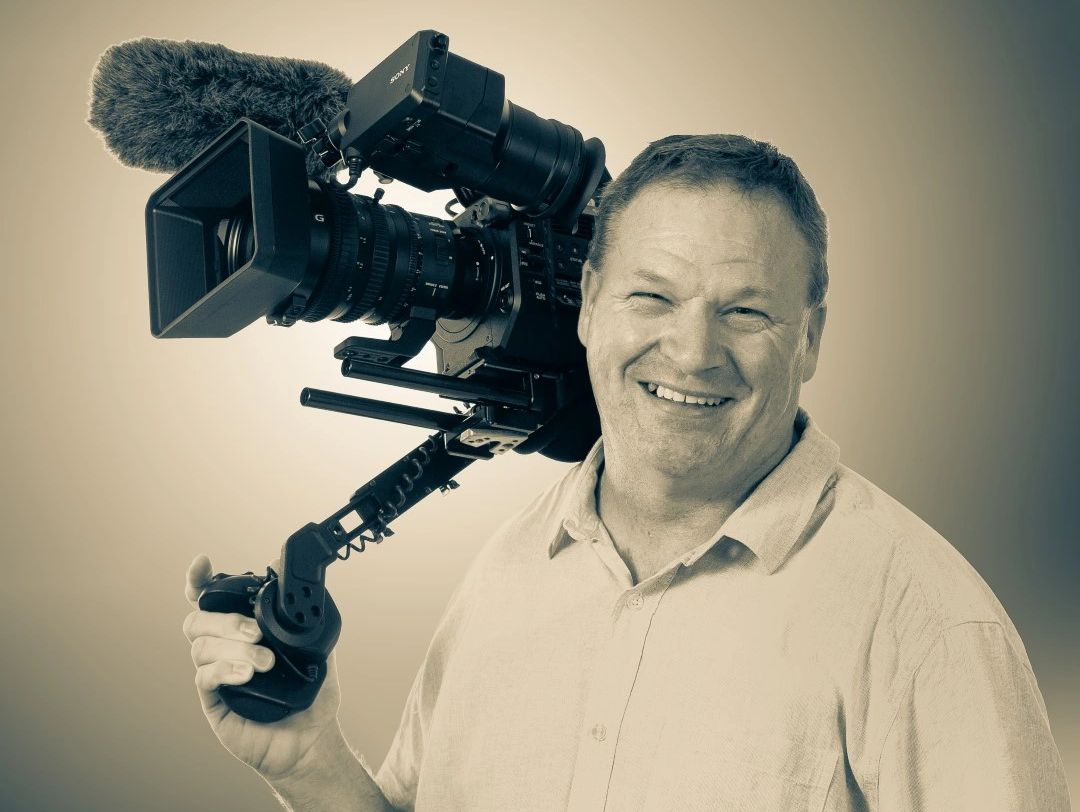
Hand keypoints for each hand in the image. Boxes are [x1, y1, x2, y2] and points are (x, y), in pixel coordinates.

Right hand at [183, 554, 343, 780]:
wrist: (312, 736)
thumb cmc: (312, 691)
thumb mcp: (318, 645)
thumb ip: (305, 614)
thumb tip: (293, 577)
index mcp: (243, 629)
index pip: (211, 600)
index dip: (199, 581)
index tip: (202, 563)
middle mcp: (224, 647)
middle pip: (198, 620)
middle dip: (226, 620)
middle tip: (256, 631)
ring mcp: (216, 674)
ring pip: (200, 647)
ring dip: (234, 648)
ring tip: (264, 662)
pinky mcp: (213, 702)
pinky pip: (204, 678)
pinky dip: (224, 669)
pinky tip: (246, 674)